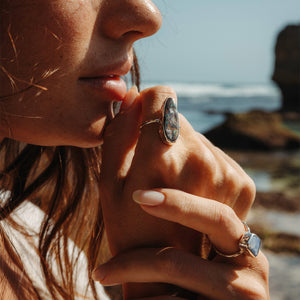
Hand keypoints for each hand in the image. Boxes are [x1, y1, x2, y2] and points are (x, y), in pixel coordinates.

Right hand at [96, 86, 267, 298]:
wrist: (169, 272)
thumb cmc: (130, 225)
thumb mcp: (109, 180)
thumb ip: (119, 133)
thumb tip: (134, 96)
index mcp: (162, 158)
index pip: (162, 97)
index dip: (149, 102)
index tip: (142, 116)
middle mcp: (199, 159)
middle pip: (178, 116)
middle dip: (162, 131)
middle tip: (152, 164)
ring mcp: (225, 171)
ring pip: (196, 135)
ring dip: (181, 148)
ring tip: (171, 182)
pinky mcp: (242, 182)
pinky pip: (214, 152)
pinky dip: (200, 163)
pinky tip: (190, 189)